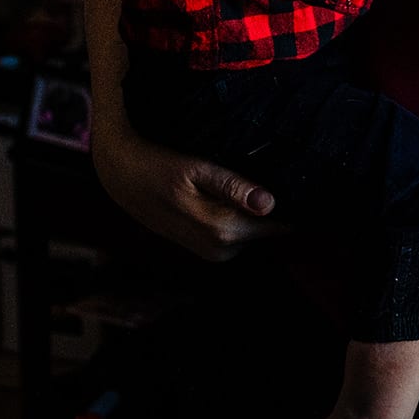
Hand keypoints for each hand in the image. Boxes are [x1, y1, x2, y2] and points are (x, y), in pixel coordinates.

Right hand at [93, 122, 281, 261]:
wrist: (120, 176)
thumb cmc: (158, 165)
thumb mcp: (197, 168)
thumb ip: (234, 187)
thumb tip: (269, 204)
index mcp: (223, 230)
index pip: (279, 224)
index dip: (292, 204)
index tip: (299, 184)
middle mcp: (221, 249)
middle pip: (268, 228)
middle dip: (271, 205)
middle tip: (268, 173)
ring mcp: (214, 253)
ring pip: (254, 231)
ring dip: (253, 211)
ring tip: (239, 183)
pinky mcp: (208, 251)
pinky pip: (239, 234)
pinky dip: (240, 217)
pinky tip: (226, 196)